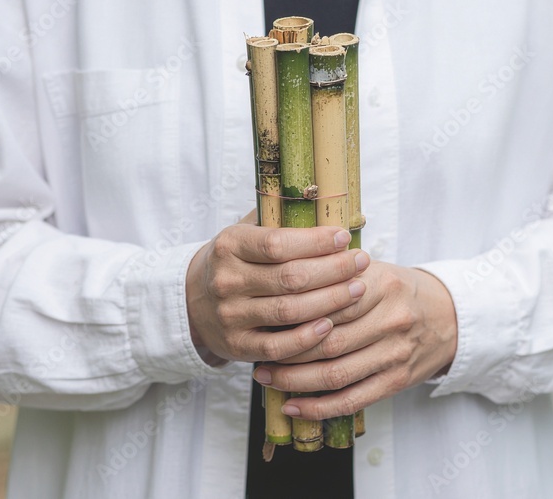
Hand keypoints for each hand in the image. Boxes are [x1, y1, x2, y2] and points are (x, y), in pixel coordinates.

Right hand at [185, 213, 370, 363]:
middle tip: (361, 262)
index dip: (316, 241)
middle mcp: (227, 280)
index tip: (344, 237)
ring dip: (330, 301)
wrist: (191, 300)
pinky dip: (307, 338)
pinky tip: (330, 325)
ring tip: (357, 289)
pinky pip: (278, 347)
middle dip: (333, 270)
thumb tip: (332, 205)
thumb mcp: (246, 233)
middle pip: (290, 278)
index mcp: (229, 245)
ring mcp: (230, 316)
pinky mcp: (237, 346)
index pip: (278, 244)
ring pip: (289, 311)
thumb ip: (280, 220)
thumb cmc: (236, 261)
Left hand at [251, 262, 457, 419]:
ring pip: (335, 373)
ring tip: (266, 378)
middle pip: (327, 340)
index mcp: (381, 284)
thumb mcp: (374, 269)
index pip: (327, 300)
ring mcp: (396, 352)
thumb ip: (335, 272)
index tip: (264, 318)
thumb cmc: (398, 291)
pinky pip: (352, 399)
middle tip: (257, 353)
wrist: (449, 316)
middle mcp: (391, 319)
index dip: (291, 313)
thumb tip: (280, 275)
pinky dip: (319, 407)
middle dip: (286, 351)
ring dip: (295, 381)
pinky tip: (293, 406)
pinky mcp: (398, 380)